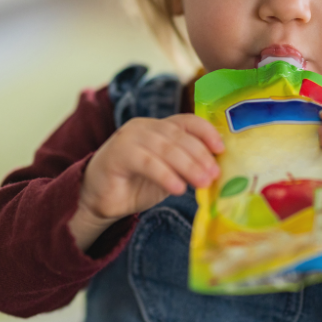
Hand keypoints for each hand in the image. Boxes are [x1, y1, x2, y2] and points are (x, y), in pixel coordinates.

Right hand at [70, 115, 223, 250]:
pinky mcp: (118, 153)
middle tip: (214, 174)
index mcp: (159, 127)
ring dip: (187, 165)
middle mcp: (145, 127)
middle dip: (200, 155)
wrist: (100, 200)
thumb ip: (187, 167)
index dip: (206, 132)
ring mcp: (130, 137)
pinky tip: (178, 189)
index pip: (187, 122)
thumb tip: (216, 171)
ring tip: (202, 182)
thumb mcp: (169, 174)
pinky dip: (166, 175)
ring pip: (165, 148)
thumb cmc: (136, 185)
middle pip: (178, 135)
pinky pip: (147, 162)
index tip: (221, 149)